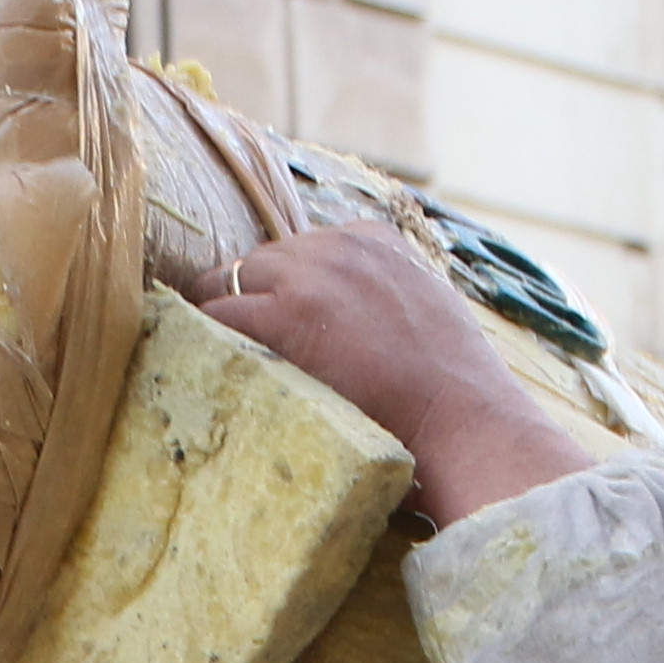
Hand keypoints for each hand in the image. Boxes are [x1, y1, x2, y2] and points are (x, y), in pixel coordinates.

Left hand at [201, 224, 592, 527]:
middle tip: (239, 353)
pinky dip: (201, 336)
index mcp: (375, 241)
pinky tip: (198, 364)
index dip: (286, 293)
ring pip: (230, 281)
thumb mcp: (425, 318)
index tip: (281, 328)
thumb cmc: (454, 396)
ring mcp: (308, 276)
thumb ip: (383, 303)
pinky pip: (214, 313)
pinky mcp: (283, 315)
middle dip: (251, 304)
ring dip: (223, 320)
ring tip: (212, 361)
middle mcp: (338, 246)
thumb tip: (352, 330)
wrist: (465, 421)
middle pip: (260, 262)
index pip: (303, 252)